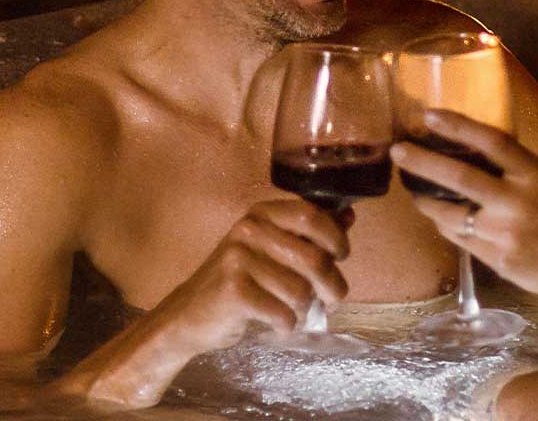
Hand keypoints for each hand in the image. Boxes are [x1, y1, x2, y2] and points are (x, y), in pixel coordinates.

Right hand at [149, 200, 350, 354]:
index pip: (311, 214)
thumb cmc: (240, 280)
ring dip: (307, 308)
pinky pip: (282, 312)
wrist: (188, 314)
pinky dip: (287, 324)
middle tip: (333, 298)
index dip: (336, 237)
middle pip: (314, 258)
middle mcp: (249, 229)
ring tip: (296, 311)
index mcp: (263, 213)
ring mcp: (238, 258)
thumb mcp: (272, 249)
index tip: (342, 255)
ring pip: (300, 290)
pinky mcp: (232, 290)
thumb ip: (309, 234)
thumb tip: (348, 215)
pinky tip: (279, 323)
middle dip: (333, 285)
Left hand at [390, 110, 537, 307]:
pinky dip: (446, 225)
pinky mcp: (495, 259)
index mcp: (536, 175)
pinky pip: (459, 238)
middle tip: (398, 151)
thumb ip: (514, 169)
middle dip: (423, 162)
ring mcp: (505, 233)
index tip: (429, 114)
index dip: (459, 125)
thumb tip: (469, 151)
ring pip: (450, 214)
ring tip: (414, 190)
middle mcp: (518, 202)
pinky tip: (440, 218)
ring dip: (426, 201)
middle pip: (460, 178)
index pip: (492, 141)